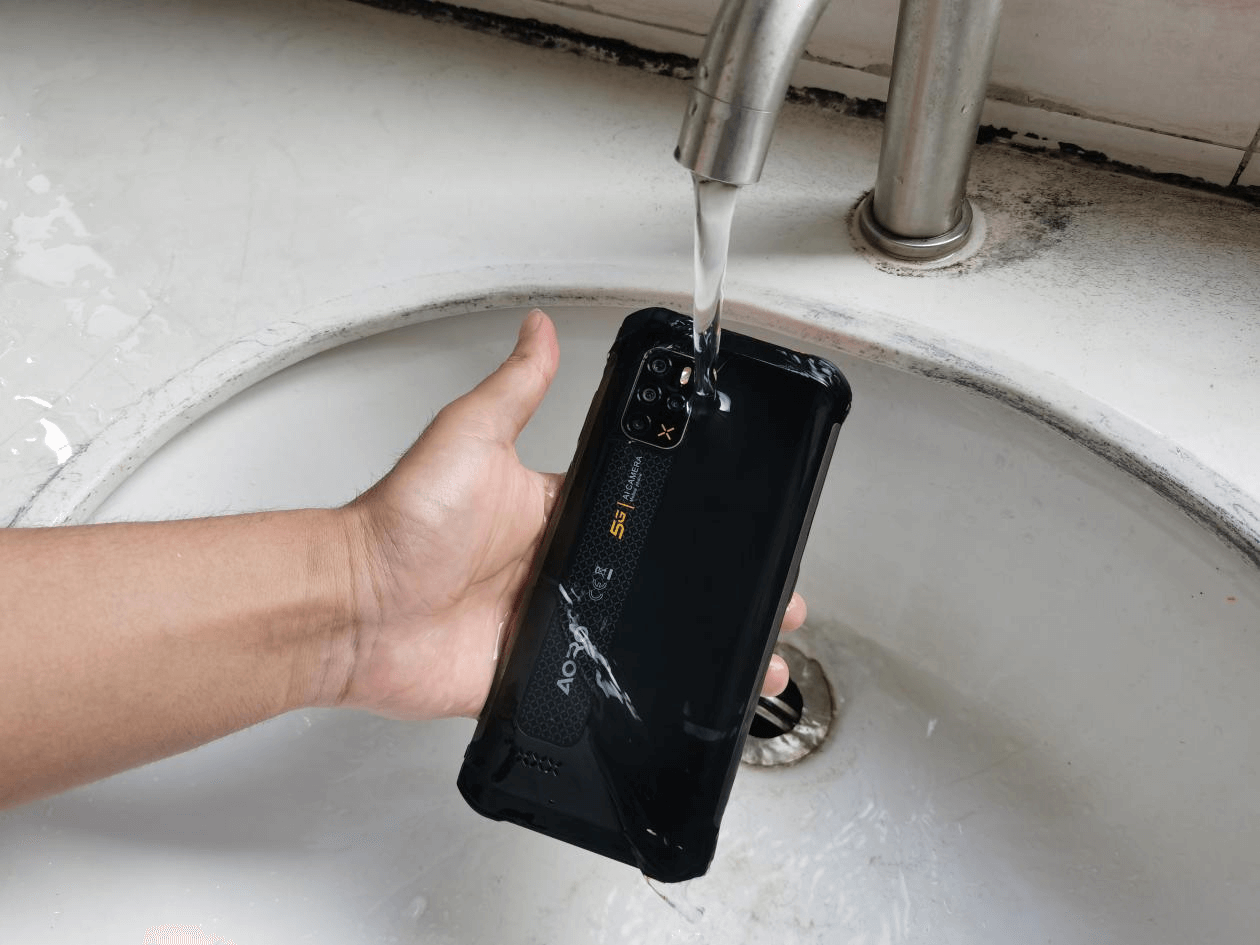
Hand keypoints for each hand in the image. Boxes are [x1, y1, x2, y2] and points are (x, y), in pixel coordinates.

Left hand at [322, 310, 804, 719]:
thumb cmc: (400, 524)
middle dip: (710, 595)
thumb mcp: (469, 439)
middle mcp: (557, 570)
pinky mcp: (533, 677)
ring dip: (690, 652)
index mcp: (556, 513)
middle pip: (651, 581)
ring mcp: (548, 625)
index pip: (640, 512)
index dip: (691, 525)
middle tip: (768, 605)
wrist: (355, 610)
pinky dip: (635, 697)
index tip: (739, 527)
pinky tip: (682, 704)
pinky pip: (594, 689)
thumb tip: (539, 329)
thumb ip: (515, 390)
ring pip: (636, 640)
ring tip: (753, 663)